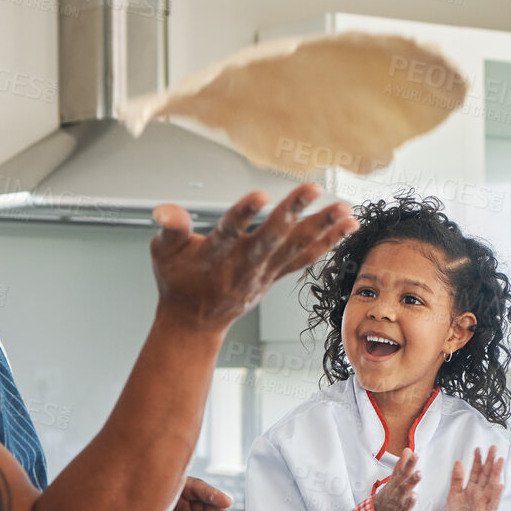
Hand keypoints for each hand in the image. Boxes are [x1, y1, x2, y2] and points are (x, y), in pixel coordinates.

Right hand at [150, 185, 355, 333]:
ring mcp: (263, 272)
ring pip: (295, 247)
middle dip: (293, 212)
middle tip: (313, 188)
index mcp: (213, 256)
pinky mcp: (276, 275)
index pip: (228, 232)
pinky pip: (305, 257)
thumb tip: (165, 210)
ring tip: (345, 208)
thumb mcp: (163, 253)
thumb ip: (170, 228)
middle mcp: (243, 265)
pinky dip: (328, 242)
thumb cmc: (179, 283)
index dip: (243, 214)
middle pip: (271, 237)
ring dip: (322, 226)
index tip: (259, 196)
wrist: (195, 322)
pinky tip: (347, 226)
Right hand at [373, 449, 420, 510]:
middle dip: (410, 482)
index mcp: (395, 488)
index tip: (416, 455)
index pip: (402, 475)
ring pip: (403, 507)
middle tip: (419, 473)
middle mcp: (396, 499)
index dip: (409, 465)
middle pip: (403, 489)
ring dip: (408, 502)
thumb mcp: (392, 483)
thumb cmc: (387, 500)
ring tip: (414, 495)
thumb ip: (401, 467)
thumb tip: (408, 450)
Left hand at [445, 447, 504, 510]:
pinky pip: (492, 504)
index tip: (478, 449)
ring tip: (499, 461)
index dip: (477, 461)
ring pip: (491, 486)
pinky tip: (500, 485)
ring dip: (496, 474)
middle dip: (489, 462)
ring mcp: (484, 505)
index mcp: (470, 490)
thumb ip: (456, 480)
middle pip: (485, 475)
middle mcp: (479, 495)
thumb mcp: (453, 497)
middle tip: (493, 447)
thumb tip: (458, 462)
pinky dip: (496, 495)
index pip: (475, 472)